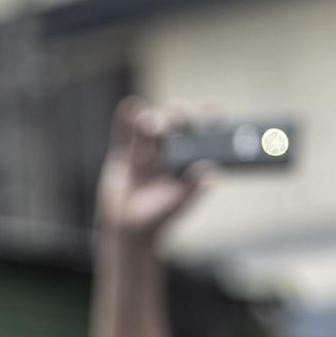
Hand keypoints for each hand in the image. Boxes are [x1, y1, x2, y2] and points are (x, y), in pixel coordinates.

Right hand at [94, 98, 214, 238]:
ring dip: (152, 119)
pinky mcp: (123, 152)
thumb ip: (192, 188)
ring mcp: (145, 149)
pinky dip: (126, 117)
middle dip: (178, 116)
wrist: (127, 230)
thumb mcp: (176, 205)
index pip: (201, 134)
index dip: (207, 118)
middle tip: (178, 118)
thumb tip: (212, 172)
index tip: (211, 107)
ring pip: (150, 124)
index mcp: (187, 159)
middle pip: (176, 123)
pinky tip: (130, 106)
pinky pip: (124, 131)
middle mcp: (168, 150)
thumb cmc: (158, 218)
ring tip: (150, 125)